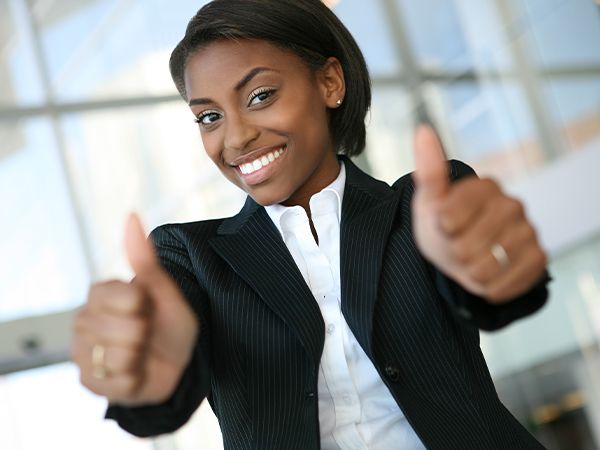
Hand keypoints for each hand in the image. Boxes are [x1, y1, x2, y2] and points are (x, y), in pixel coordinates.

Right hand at [72, 214, 197, 405]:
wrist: (178, 362)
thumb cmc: (169, 322)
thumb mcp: (164, 290)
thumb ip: (145, 258)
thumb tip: (132, 215)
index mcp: (99, 294)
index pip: (123, 296)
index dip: (143, 305)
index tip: (147, 307)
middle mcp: (83, 321)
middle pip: (125, 329)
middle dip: (145, 332)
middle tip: (146, 333)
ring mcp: (83, 354)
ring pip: (120, 356)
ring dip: (141, 357)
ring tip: (140, 353)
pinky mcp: (89, 382)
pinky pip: (118, 382)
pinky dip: (135, 379)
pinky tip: (135, 372)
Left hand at [411, 125, 546, 303]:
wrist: (463, 252)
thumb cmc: (443, 224)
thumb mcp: (428, 200)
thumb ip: (429, 171)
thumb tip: (423, 130)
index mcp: (484, 186)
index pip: (449, 220)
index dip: (442, 230)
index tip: (444, 224)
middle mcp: (512, 205)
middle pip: (466, 249)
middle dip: (454, 254)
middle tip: (458, 245)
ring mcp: (529, 231)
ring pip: (485, 269)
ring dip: (471, 273)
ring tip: (474, 258)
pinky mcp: (539, 257)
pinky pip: (507, 284)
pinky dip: (491, 287)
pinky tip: (491, 272)